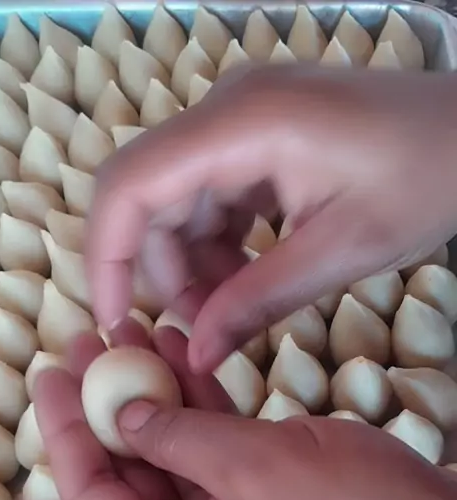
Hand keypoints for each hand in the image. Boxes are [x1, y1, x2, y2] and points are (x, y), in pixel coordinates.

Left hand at [34, 326, 456, 499]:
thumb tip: (124, 413)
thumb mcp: (254, 466)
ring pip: (178, 465)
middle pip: (131, 480)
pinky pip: (221, 466)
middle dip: (114, 406)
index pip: (93, 498)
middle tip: (98, 340)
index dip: (67, 430)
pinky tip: (192, 362)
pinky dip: (207, 418)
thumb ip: (178, 435)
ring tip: (143, 335)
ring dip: (163, 403)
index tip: (53, 368)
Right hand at [86, 66, 456, 371]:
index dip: (108, 258)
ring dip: (192, 266)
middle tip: (198, 333)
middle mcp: (227, 112)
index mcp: (243, 125)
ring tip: (232, 313)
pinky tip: (249, 280)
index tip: (117, 323)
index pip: (131, 186)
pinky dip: (219, 247)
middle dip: (161, 273)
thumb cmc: (427, 179)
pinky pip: (212, 198)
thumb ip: (258, 301)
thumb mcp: (341, 252)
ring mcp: (241, 121)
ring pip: (178, 203)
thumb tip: (198, 354)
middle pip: (148, 198)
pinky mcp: (257, 138)